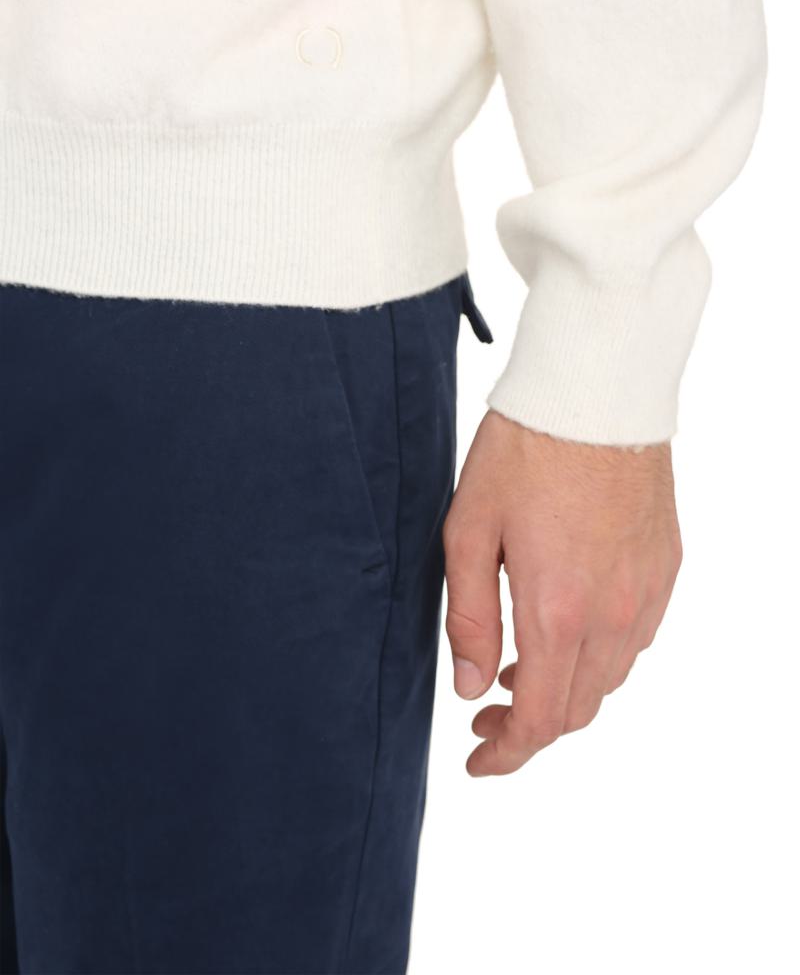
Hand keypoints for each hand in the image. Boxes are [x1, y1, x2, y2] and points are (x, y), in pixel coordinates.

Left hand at [442, 410, 681, 775]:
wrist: (596, 394)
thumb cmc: (523, 453)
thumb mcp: (468, 531)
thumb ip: (469, 618)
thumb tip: (470, 687)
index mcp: (557, 611)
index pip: (539, 721)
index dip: (506, 755)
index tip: (480, 761)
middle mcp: (613, 614)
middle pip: (577, 709)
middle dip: (530, 727)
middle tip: (486, 712)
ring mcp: (647, 592)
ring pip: (610, 678)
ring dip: (566, 691)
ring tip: (521, 670)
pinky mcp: (665, 567)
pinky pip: (637, 637)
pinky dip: (600, 655)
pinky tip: (570, 630)